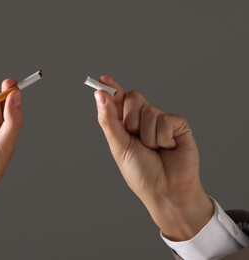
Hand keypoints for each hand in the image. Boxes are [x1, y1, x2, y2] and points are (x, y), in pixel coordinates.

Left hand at [94, 75, 212, 240]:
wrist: (165, 189)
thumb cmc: (140, 172)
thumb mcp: (118, 146)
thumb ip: (109, 120)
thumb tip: (99, 95)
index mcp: (125, 125)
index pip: (118, 100)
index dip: (112, 89)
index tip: (102, 79)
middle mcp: (142, 120)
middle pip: (133, 97)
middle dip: (130, 117)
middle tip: (134, 136)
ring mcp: (160, 121)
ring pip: (149, 110)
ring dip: (147, 134)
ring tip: (154, 149)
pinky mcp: (178, 125)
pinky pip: (166, 119)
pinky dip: (163, 137)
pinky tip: (168, 148)